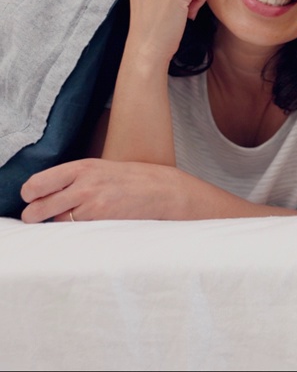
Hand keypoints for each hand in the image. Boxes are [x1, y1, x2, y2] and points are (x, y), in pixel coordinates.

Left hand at [20, 158, 188, 221]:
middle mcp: (84, 185)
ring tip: (76, 218)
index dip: (29, 195)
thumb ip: (72, 179)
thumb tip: (42, 196)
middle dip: (34, 216)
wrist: (163, 190)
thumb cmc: (130, 180)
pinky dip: (77, 232)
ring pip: (57, 223)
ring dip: (60, 224)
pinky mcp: (102, 221)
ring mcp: (92, 205)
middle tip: (37, 217)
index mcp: (81, 168)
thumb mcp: (100, 169)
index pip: (37, 184)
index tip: (32, 198)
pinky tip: (90, 225)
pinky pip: (76, 232)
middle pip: (39, 208)